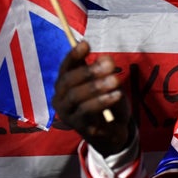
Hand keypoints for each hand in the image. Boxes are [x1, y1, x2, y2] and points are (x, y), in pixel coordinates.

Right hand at [52, 40, 132, 155]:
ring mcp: (67, 113)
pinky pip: (87, 111)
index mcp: (65, 84)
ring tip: (115, 80)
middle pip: (68, 81)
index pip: (66, 67)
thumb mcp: (108, 84)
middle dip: (89, 71)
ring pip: (76, 96)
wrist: (113, 132)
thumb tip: (106, 59)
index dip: (74, 55)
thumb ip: (105, 72)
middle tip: (109, 64)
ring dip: (96, 86)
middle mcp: (60, 98)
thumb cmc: (107, 103)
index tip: (86, 44)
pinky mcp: (78, 126)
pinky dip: (102, 101)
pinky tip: (116, 95)